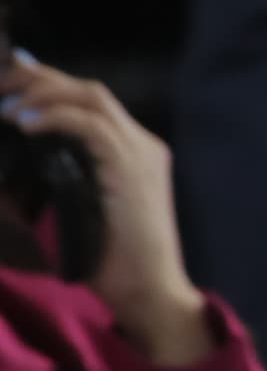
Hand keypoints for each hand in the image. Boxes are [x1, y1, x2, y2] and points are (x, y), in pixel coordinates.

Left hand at [3, 55, 209, 365]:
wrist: (148, 291)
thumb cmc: (109, 261)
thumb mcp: (70, 211)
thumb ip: (47, 182)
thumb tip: (5, 164)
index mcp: (133, 152)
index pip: (90, 102)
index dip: (49, 86)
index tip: (10, 87)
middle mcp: (142, 144)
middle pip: (89, 90)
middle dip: (39, 79)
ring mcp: (140, 153)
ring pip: (91, 98)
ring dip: (41, 93)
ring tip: (6, 105)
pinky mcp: (131, 166)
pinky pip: (89, 124)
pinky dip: (52, 116)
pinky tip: (23, 123)